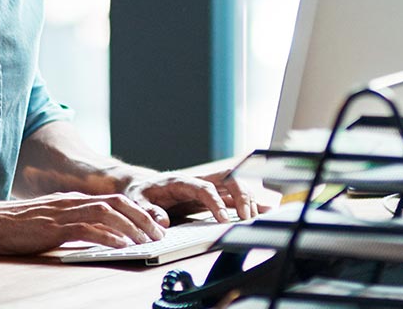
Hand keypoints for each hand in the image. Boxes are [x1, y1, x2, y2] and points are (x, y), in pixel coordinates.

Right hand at [0, 191, 164, 254]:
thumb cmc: (17, 225)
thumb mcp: (51, 220)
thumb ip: (72, 223)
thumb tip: (94, 235)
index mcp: (74, 200)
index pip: (113, 200)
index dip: (137, 211)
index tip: (153, 225)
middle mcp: (73, 201)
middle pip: (117, 203)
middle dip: (142, 218)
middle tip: (159, 234)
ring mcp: (64, 212)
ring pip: (107, 213)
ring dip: (131, 227)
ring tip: (147, 241)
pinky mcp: (55, 226)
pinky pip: (88, 229)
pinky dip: (108, 236)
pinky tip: (121, 245)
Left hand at [123, 170, 267, 226]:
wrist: (141, 185)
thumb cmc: (140, 193)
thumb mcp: (137, 201)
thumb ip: (148, 211)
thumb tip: (163, 223)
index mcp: (181, 181)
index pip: (205, 188)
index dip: (216, 203)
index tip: (224, 220)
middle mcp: (198, 180)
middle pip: (227, 179)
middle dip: (241, 195)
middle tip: (246, 218)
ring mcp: (206, 186)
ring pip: (234, 186)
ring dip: (248, 199)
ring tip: (254, 219)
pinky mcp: (211, 195)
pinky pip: (233, 196)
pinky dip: (250, 201)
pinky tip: (265, 209)